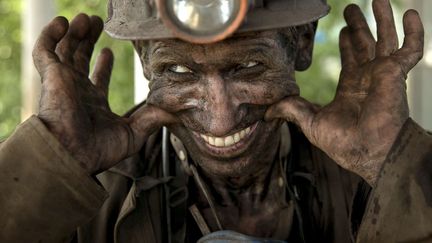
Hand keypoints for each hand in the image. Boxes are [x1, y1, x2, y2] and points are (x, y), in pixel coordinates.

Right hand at [33, 14, 176, 173]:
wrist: (73, 155)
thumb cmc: (100, 151)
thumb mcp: (134, 133)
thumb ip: (153, 119)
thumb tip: (177, 112)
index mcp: (95, 103)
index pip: (98, 78)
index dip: (103, 64)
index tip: (109, 50)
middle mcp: (78, 90)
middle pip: (81, 58)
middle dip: (88, 40)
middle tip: (97, 24)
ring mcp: (64, 82)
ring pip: (65, 49)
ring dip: (75, 33)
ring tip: (86, 18)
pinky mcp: (51, 75)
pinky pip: (44, 50)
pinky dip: (51, 34)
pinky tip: (63, 23)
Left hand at [265, 0, 423, 184]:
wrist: (368, 151)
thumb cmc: (344, 143)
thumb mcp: (310, 123)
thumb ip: (291, 110)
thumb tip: (268, 111)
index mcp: (351, 87)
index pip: (350, 58)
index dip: (348, 43)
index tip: (343, 29)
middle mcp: (369, 78)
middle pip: (365, 44)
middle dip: (359, 26)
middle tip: (351, 10)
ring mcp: (384, 74)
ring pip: (386, 40)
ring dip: (382, 20)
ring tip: (376, 0)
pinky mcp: (396, 72)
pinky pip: (411, 48)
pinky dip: (413, 31)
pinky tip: (409, 13)